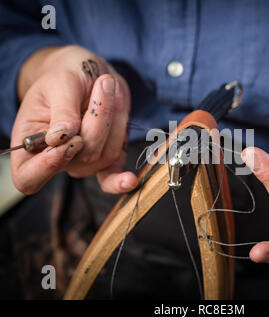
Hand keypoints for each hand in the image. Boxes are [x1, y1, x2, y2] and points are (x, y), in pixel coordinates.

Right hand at [11, 45, 136, 194]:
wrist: (90, 76)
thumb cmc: (67, 76)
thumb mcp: (60, 82)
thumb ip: (61, 110)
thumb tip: (62, 137)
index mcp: (29, 144)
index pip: (28, 176)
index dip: (46, 166)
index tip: (66, 141)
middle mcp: (55, 160)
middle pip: (80, 157)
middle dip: (98, 120)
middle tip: (103, 85)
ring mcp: (82, 162)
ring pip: (104, 155)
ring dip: (114, 120)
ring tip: (110, 90)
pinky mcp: (105, 160)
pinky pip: (113, 173)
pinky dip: (121, 178)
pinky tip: (130, 181)